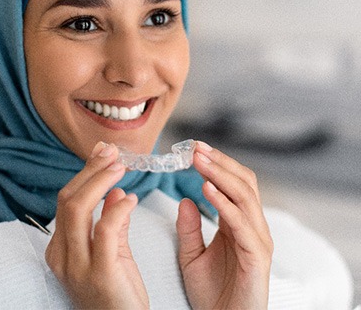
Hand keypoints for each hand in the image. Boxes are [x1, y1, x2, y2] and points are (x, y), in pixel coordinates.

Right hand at [45, 142, 148, 309]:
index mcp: (61, 248)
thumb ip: (110, 221)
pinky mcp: (100, 273)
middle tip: (112, 152)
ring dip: (100, 181)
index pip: (67, 200)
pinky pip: (104, 230)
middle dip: (91, 170)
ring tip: (120, 167)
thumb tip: (114, 191)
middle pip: (69, 199)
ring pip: (79, 208)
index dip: (85, 173)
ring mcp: (77, 266)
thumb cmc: (118, 292)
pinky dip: (118, 208)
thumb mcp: (112, 252)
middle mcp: (62, 255)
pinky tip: (131, 199)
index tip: (103, 153)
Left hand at [176, 141, 272, 309]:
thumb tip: (185, 199)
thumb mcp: (191, 256)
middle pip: (243, 182)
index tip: (194, 149)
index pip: (233, 184)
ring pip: (245, 196)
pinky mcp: (257, 256)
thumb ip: (188, 228)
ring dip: (221, 174)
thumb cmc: (212, 294)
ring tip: (199, 160)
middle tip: (196, 148)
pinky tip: (206, 189)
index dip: (216, 164)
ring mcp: (257, 240)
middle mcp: (252, 227)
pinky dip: (224, 203)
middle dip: (220, 162)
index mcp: (238, 224)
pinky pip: (241, 223)